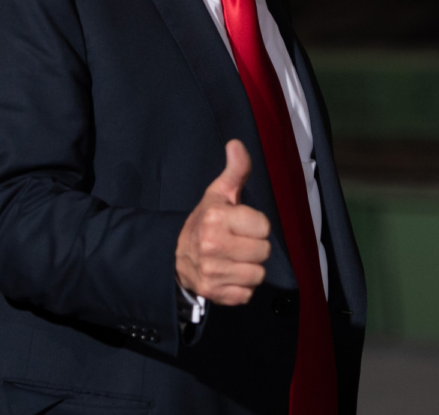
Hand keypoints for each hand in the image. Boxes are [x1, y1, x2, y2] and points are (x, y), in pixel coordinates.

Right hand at [175, 140, 270, 305]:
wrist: (175, 255)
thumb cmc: (205, 221)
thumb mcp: (218, 193)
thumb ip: (235, 170)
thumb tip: (237, 144)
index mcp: (216, 218)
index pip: (264, 227)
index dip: (256, 225)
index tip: (241, 224)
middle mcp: (212, 245)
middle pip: (264, 251)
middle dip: (254, 246)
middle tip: (237, 242)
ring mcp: (212, 272)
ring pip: (258, 274)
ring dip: (250, 267)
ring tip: (234, 258)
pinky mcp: (214, 293)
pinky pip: (247, 294)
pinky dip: (241, 287)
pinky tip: (229, 274)